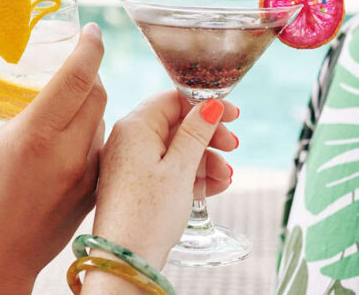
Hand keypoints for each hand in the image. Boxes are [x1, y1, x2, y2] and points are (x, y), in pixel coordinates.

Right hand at [0, 23, 106, 294]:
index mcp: (34, 137)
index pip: (78, 77)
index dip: (89, 47)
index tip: (91, 30)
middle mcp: (68, 154)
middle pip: (98, 94)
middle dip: (90, 71)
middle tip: (72, 61)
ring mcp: (84, 176)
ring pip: (103, 121)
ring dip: (91, 103)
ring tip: (66, 98)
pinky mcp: (90, 194)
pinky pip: (101, 149)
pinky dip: (91, 132)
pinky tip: (67, 135)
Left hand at [90, 91, 238, 270]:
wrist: (125, 258)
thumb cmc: (149, 212)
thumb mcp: (180, 168)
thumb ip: (196, 133)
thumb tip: (209, 104)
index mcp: (135, 126)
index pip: (173, 99)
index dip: (205, 105)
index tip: (233, 116)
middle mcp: (128, 140)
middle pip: (176, 124)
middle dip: (208, 137)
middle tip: (233, 147)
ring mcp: (130, 163)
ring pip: (175, 150)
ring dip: (205, 160)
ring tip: (225, 178)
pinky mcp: (136, 184)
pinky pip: (168, 170)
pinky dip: (191, 176)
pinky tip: (214, 187)